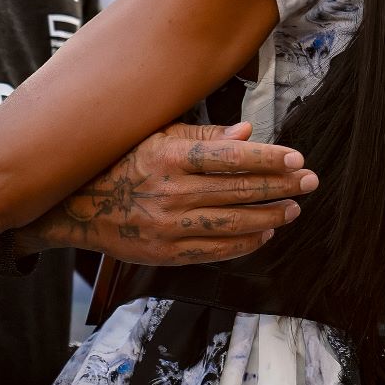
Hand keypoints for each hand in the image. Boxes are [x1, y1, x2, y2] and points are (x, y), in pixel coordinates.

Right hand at [16, 122, 318, 264]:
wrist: (74, 206)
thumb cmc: (117, 162)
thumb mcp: (152, 136)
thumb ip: (200, 135)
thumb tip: (245, 133)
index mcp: (168, 156)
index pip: (229, 157)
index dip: (268, 158)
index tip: (297, 159)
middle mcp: (170, 191)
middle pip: (238, 190)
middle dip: (280, 186)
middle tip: (309, 182)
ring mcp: (168, 225)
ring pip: (232, 223)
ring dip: (268, 216)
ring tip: (292, 209)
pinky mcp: (165, 252)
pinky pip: (214, 250)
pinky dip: (243, 244)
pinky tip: (263, 234)